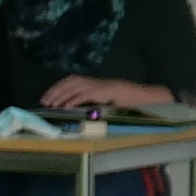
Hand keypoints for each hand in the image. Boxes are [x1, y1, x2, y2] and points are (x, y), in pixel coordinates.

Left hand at [42, 75, 167, 115]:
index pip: (73, 81)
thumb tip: (81, 114)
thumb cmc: (133, 106)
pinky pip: (88, 94)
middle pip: (71, 81)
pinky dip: (74, 99)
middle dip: (55, 90)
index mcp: (98, 84)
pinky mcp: (108, 92)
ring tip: (51, 104)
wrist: (152, 99)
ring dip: (61, 94)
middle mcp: (98, 82)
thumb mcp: (110, 106)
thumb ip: (96, 107)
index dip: (59, 88)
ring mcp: (103, 86)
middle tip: (43, 101)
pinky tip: (66, 106)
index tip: (47, 97)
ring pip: (76, 86)